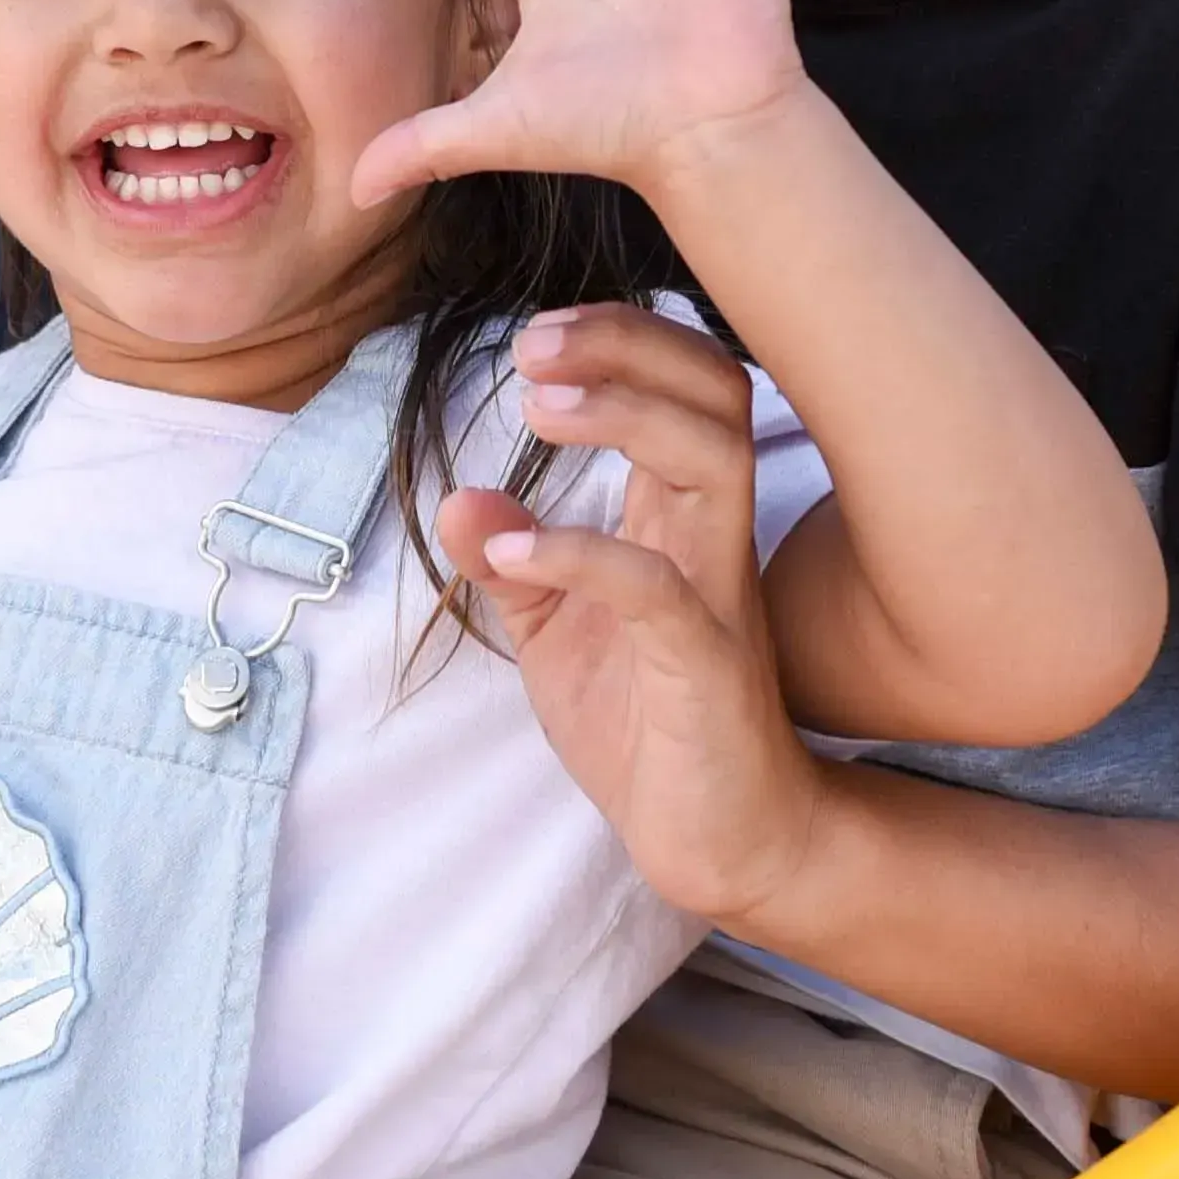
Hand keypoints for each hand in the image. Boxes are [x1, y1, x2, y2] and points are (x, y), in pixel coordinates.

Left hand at [469, 303, 840, 930]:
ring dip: (623, 415)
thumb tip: (458, 494)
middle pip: (715, 392)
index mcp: (681, 519)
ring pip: (713, 460)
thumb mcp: (557, 636)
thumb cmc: (651, 726)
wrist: (720, 842)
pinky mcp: (705, 670)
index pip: (684, 385)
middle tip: (534, 342)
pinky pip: (660, 590)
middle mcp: (713, 539)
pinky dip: (582, 556)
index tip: (536, 336)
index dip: (620, 339)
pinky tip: (509, 555)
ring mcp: (718, 599)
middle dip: (628, 345)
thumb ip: (515, 562)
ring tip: (538, 404)